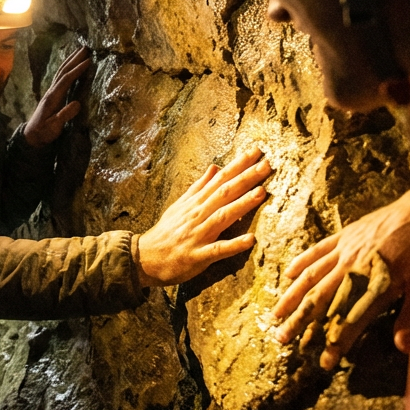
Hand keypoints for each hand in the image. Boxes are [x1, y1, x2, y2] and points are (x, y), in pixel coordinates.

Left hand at [23, 45, 92, 147]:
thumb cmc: (43, 132)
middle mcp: (51, 92)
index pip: (65, 80)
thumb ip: (64, 115)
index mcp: (52, 98)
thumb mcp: (54, 127)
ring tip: (80, 51)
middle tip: (86, 48)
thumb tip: (77, 103)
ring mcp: (51, 92)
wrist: (31, 135)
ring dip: (70, 60)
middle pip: (62, 71)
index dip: (76, 70)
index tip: (88, 61)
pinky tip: (72, 64)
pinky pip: (61, 77)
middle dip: (74, 59)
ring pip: (61, 72)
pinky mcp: (53, 94)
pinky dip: (67, 68)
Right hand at [137, 148, 271, 286]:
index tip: (256, 151)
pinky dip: (234, 244)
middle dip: (246, 178)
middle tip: (266, 164)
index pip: (219, 179)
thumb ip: (199, 188)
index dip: (238, 165)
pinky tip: (251, 239)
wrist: (143, 258)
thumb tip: (215, 167)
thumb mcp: (179, 206)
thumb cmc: (165, 233)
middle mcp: (197, 215)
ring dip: (242, 204)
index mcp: (194, 203)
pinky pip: (217, 250)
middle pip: (224, 193)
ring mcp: (197, 235)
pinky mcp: (198, 256)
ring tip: (261, 192)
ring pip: (222, 216)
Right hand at [271, 184, 409, 368]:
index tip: (325, 362)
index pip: (349, 319)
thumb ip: (409, 317)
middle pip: (319, 299)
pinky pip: (317, 250)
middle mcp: (352, 268)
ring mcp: (344, 250)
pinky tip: (288, 274)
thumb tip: (403, 348)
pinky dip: (301, 262)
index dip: (337, 342)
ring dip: (291, 296)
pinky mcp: (344, 236)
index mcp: (373, 283)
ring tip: (276, 313)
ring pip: (311, 276)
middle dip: (299, 321)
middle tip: (281, 338)